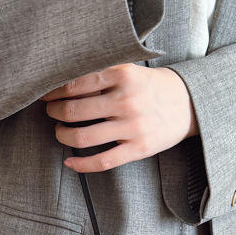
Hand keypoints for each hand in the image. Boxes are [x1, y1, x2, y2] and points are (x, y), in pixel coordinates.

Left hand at [39, 64, 198, 173]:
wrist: (189, 104)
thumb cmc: (151, 87)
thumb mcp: (130, 70)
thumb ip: (101, 73)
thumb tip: (61, 83)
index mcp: (122, 75)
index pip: (75, 85)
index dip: (54, 92)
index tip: (46, 95)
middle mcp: (127, 100)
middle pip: (74, 112)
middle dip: (54, 113)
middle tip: (51, 112)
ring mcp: (133, 127)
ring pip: (82, 138)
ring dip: (62, 136)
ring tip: (60, 131)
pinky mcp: (138, 149)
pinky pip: (101, 162)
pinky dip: (80, 165)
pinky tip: (69, 161)